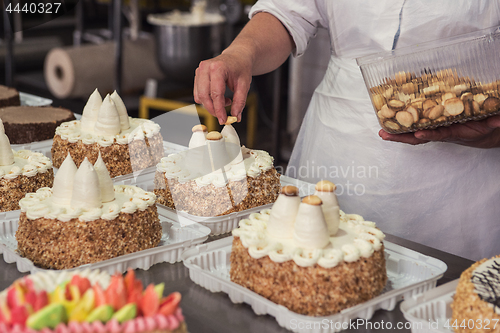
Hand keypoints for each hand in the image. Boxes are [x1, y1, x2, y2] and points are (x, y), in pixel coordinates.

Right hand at [194, 50, 252, 124]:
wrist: (237, 57)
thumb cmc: (241, 68)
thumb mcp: (244, 85)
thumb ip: (240, 102)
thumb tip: (235, 117)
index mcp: (218, 68)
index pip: (216, 93)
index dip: (219, 109)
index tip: (223, 119)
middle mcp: (205, 68)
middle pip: (204, 96)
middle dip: (213, 109)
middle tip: (223, 116)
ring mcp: (199, 71)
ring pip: (199, 96)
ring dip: (211, 104)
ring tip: (226, 100)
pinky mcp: (198, 75)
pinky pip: (198, 93)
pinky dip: (207, 99)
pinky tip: (219, 97)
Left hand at [379, 115, 499, 147]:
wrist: (485, 132)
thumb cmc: (486, 128)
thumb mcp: (492, 126)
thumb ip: (494, 123)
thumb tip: (498, 121)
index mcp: (455, 132)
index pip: (440, 135)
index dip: (429, 134)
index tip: (419, 134)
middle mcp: (441, 132)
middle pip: (418, 137)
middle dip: (401, 137)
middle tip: (385, 135)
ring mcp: (435, 130)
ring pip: (413, 133)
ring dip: (397, 133)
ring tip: (381, 132)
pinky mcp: (433, 125)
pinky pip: (416, 126)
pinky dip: (403, 126)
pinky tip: (390, 122)